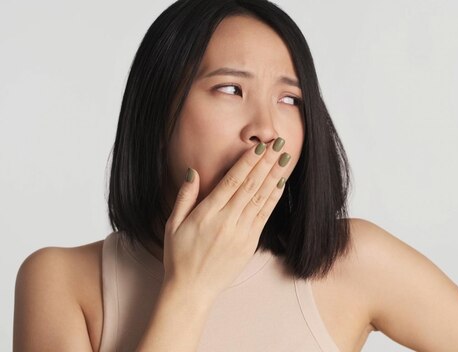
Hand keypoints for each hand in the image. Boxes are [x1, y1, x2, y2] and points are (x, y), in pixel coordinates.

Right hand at [162, 137, 291, 298]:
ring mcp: (241, 233)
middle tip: (278, 144)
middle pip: (251, 186)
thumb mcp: (173, 224)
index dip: (248, 162)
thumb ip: (185, 197)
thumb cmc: (178, 256)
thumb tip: (193, 172)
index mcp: (207, 214)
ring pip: (261, 198)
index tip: (259, 147)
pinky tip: (280, 183)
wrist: (192, 290)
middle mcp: (227, 221)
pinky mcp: (249, 244)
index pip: (232, 181)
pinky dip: (273, 198)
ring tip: (284, 158)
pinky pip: (264, 215)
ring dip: (274, 176)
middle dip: (266, 163)